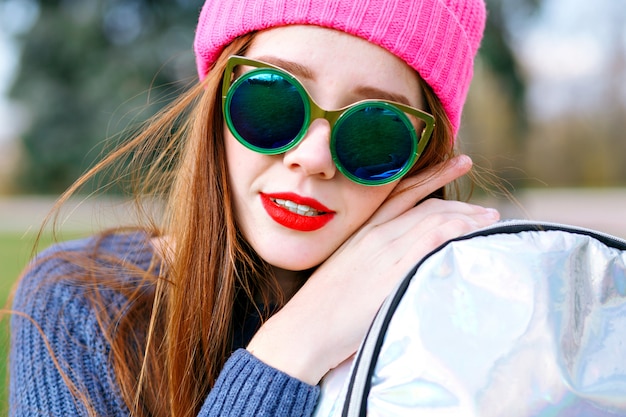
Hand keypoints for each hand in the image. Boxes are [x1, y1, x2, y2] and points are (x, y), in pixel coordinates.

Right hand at [246, 155, 499, 383]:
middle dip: (460, 203)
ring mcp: (384, 251)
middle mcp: (375, 234)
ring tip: (491, 221)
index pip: (403, 193)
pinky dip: (453, 229)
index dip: (434, 175)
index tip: (459, 162)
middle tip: (487, 211)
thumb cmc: (320, 307)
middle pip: (426, 206)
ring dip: (468, 217)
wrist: (304, 329)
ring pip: (433, 219)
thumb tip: (388, 262)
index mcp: (361, 231)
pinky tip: (471, 229)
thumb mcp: (342, 271)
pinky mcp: (392, 272)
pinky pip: (430, 241)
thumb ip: (367, 260)